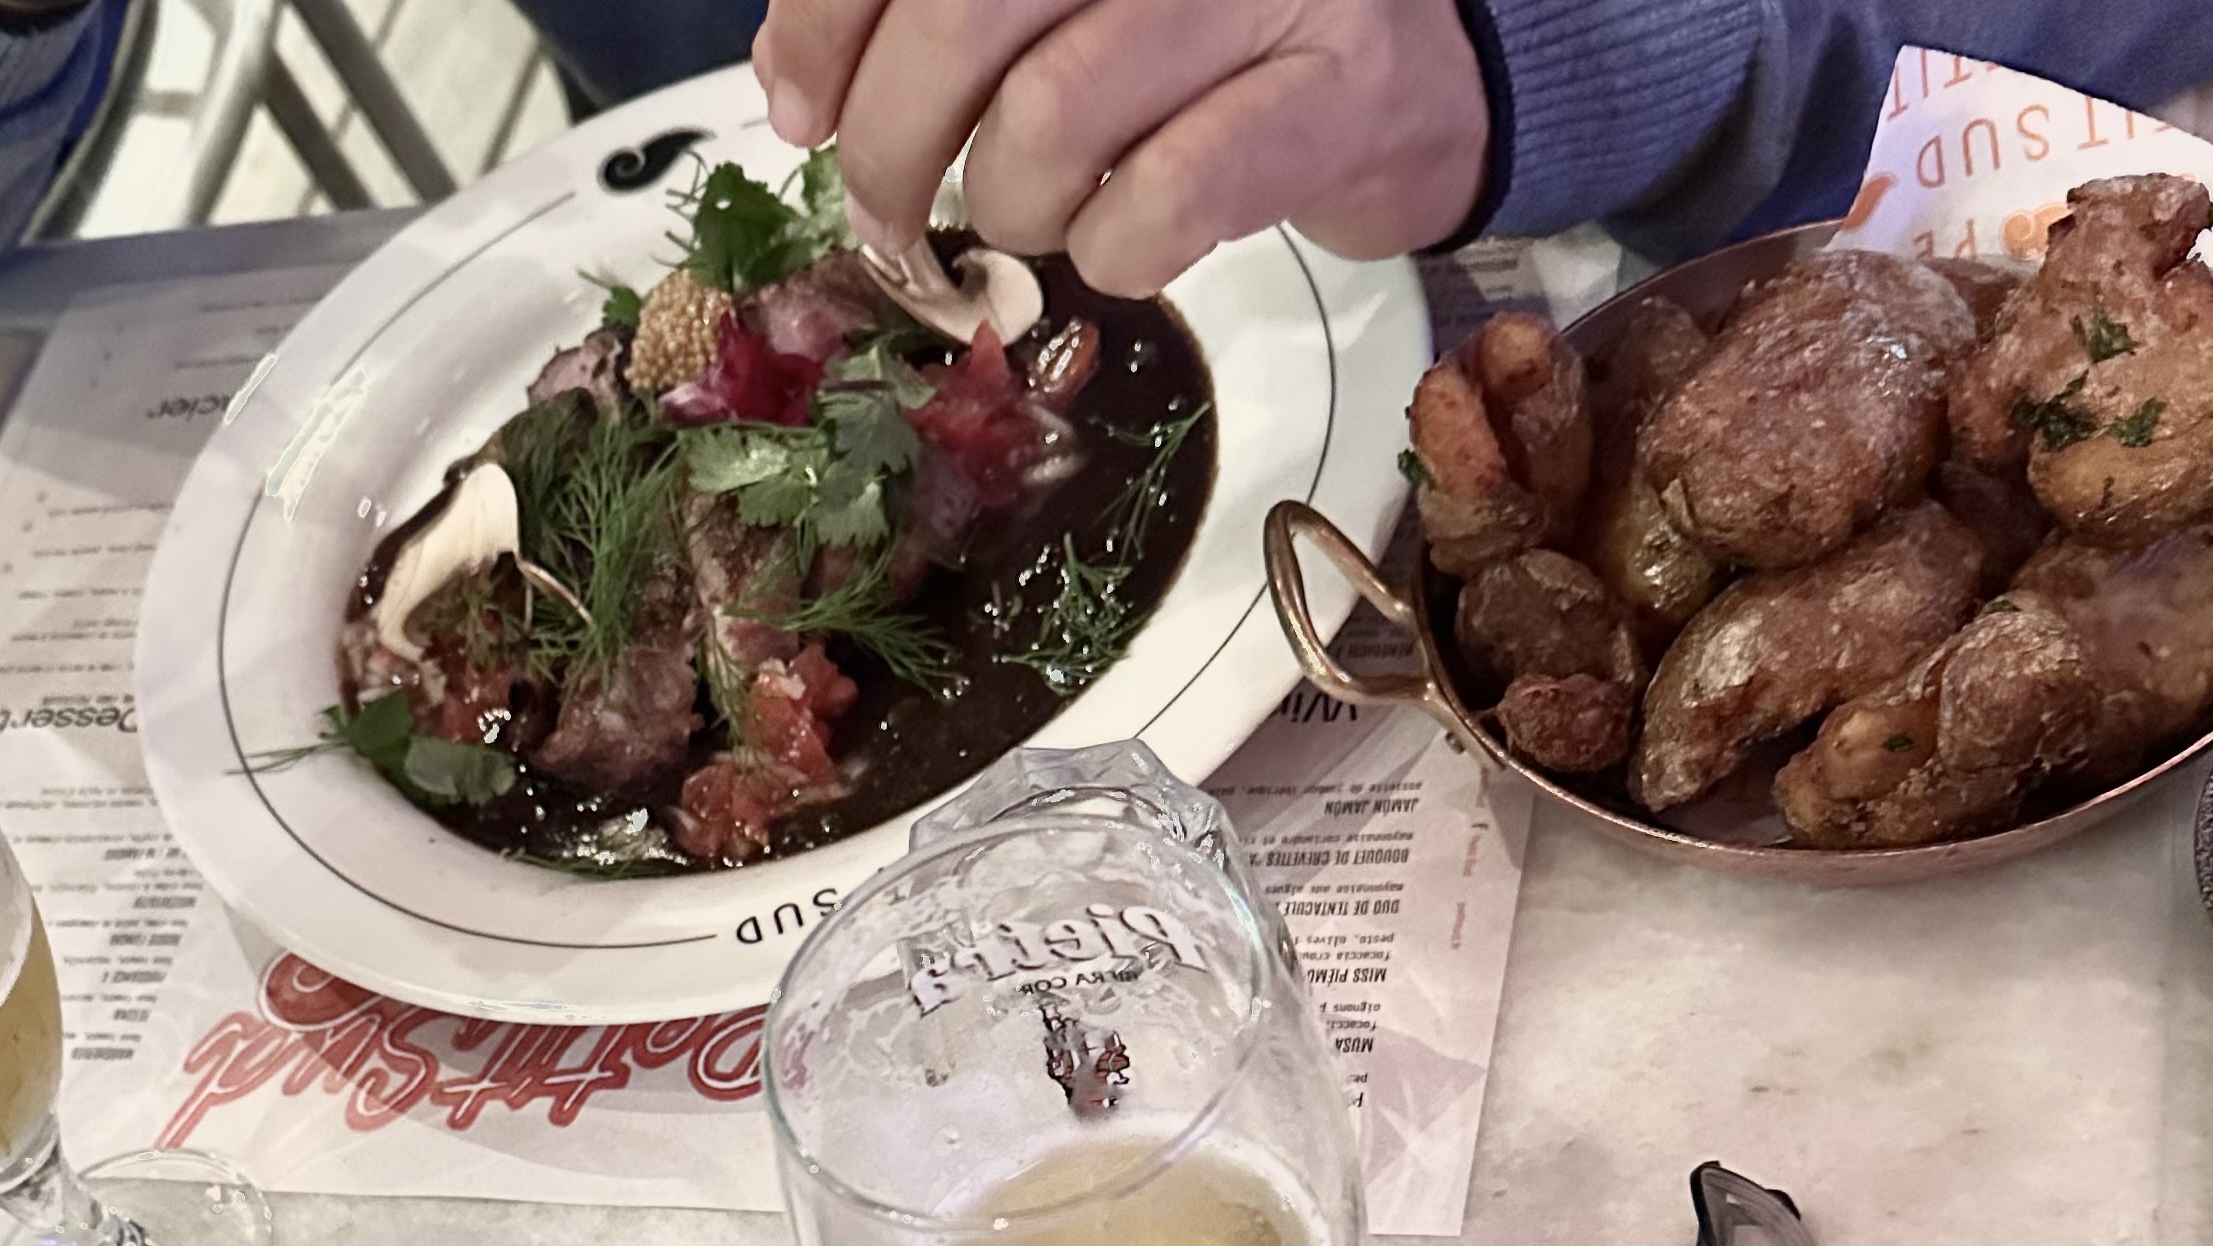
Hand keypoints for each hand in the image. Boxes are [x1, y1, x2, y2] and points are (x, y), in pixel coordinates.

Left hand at [755, 0, 1491, 295]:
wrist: (1415, 63)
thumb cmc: (1207, 29)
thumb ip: (928, 9)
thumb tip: (797, 83)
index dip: (828, 22)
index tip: (801, 107)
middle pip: (969, 13)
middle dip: (894, 143)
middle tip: (885, 212)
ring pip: (1053, 121)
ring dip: (1013, 207)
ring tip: (1038, 211)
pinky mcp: (1336, 92)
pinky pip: (1162, 205)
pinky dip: (1112, 254)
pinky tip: (1122, 239)